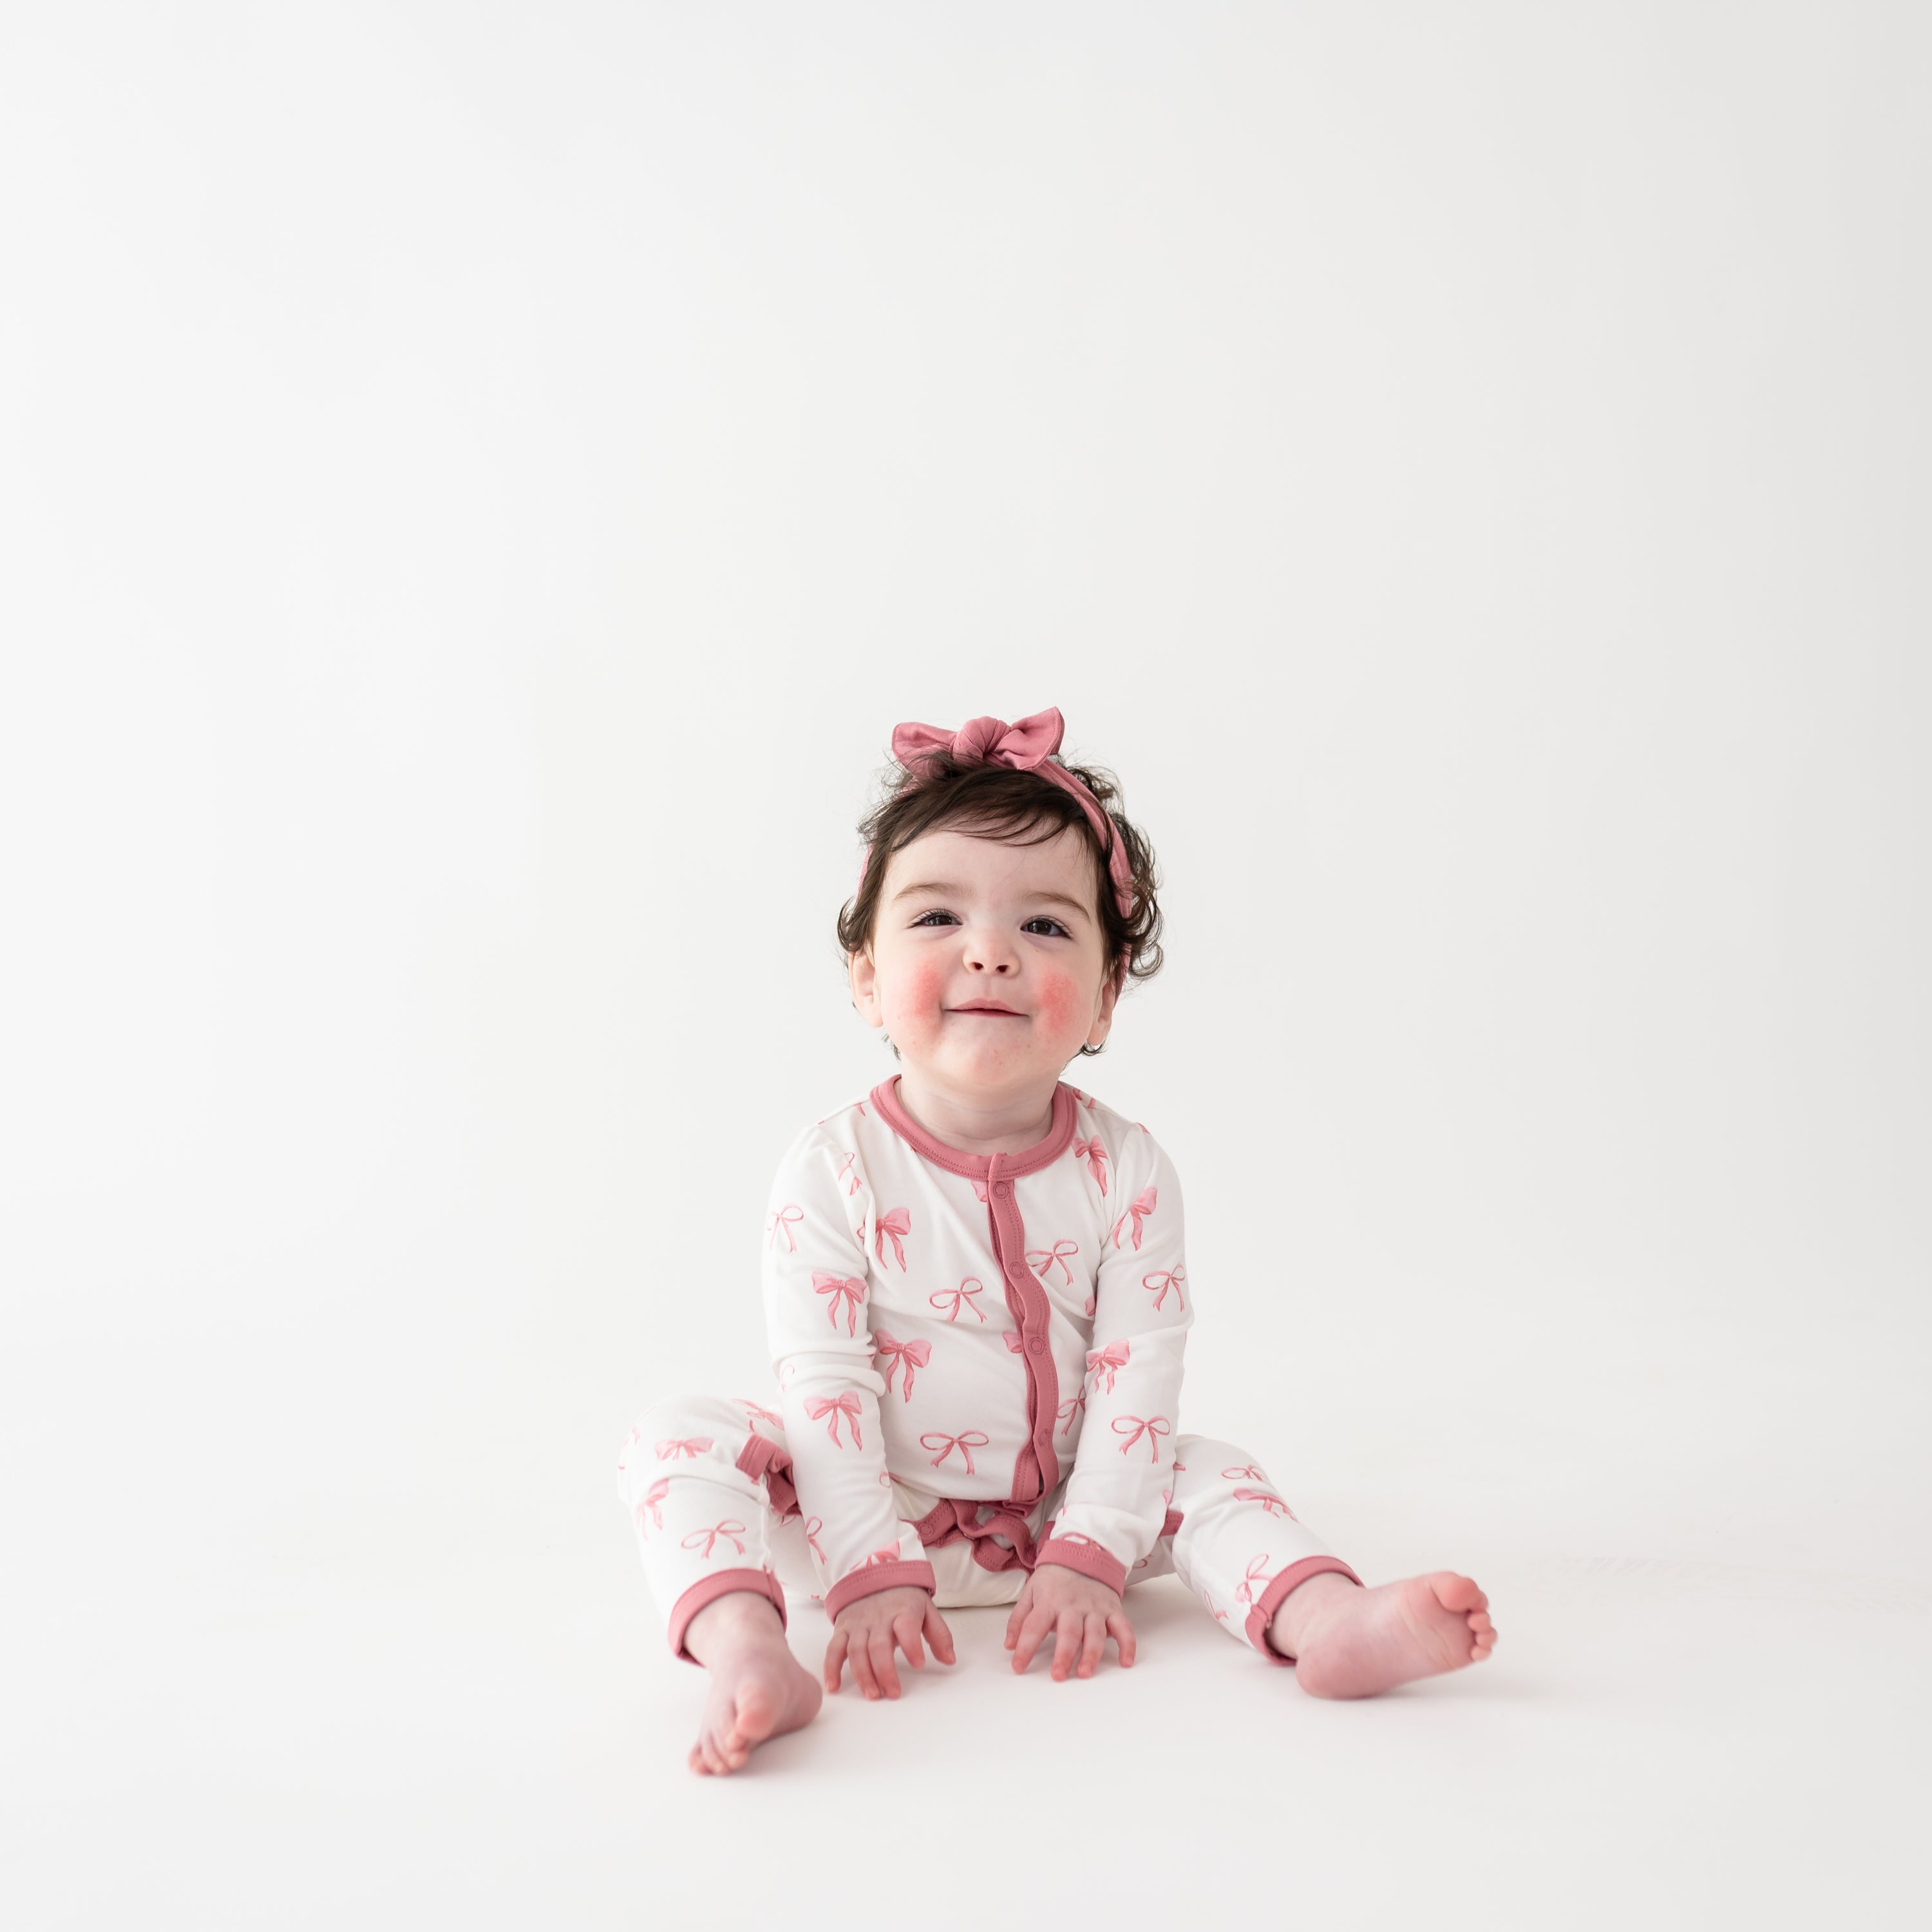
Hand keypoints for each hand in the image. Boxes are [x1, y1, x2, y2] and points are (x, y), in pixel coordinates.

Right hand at [824, 1585, 956, 1699]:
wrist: (874, 1576)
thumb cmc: (904, 1600)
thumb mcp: (926, 1610)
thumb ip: (939, 1634)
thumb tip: (950, 1660)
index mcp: (902, 1611)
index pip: (906, 1626)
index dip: (911, 1644)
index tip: (918, 1663)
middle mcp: (878, 1618)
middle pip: (878, 1645)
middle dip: (884, 1671)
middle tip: (893, 1693)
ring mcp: (858, 1624)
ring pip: (856, 1650)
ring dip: (862, 1674)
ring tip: (872, 1695)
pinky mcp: (842, 1629)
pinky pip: (833, 1648)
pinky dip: (831, 1668)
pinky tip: (833, 1686)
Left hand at [1004, 1564, 1135, 1677]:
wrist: (1084, 1551)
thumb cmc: (1055, 1577)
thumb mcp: (1031, 1591)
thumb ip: (1019, 1618)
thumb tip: (1009, 1645)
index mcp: (1050, 1601)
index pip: (1034, 1626)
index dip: (1025, 1647)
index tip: (1018, 1667)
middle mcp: (1073, 1606)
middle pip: (1069, 1632)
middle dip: (1064, 1655)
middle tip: (1058, 1676)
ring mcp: (1095, 1608)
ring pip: (1095, 1633)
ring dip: (1091, 1654)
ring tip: (1085, 1673)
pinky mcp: (1112, 1610)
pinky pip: (1123, 1627)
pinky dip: (1128, 1644)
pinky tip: (1126, 1662)